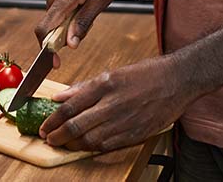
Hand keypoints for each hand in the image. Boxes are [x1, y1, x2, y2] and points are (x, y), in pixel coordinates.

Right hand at [34, 0, 125, 51]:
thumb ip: (84, 21)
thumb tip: (70, 44)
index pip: (43, 29)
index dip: (46, 50)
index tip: (55, 63)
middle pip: (50, 27)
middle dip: (64, 36)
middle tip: (86, 30)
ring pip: (56, 18)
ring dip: (69, 24)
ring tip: (91, 8)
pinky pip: (59, 9)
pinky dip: (69, 14)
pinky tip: (86, 4)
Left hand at [39, 56, 190, 151]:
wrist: (177, 81)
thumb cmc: (147, 74)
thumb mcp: (113, 73)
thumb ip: (85, 87)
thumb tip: (62, 96)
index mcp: (105, 85)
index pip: (70, 106)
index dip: (53, 119)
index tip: (44, 125)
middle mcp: (112, 104)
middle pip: (76, 125)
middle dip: (58, 135)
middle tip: (48, 138)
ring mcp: (124, 121)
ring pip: (90, 140)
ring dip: (73, 145)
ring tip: (63, 144)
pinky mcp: (134, 134)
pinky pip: (108, 146)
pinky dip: (92, 148)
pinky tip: (84, 147)